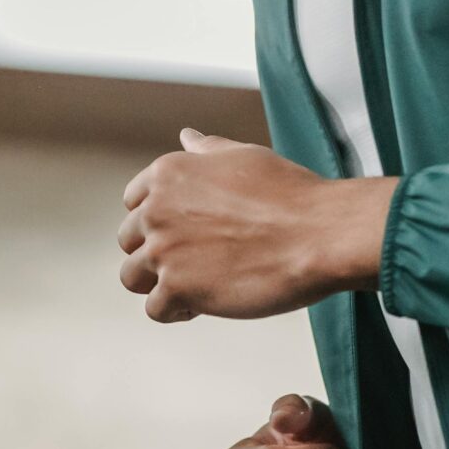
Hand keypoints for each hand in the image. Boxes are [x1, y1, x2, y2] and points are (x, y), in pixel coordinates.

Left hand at [118, 129, 392, 321]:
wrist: (319, 233)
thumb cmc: (291, 195)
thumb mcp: (244, 156)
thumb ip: (206, 150)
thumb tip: (187, 136)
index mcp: (168, 174)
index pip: (133, 201)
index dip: (157, 220)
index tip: (183, 232)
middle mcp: (157, 210)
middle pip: (129, 241)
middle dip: (156, 253)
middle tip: (195, 261)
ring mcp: (164, 250)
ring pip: (132, 277)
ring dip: (159, 285)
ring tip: (195, 286)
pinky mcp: (178, 288)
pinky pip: (155, 310)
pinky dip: (175, 311)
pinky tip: (202, 305)